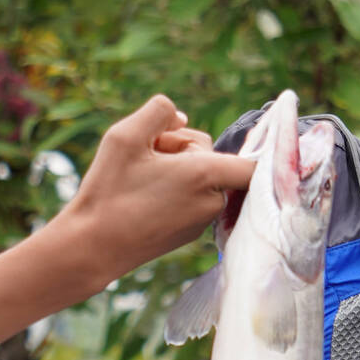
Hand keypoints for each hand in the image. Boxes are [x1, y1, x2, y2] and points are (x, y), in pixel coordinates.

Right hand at [53, 95, 254, 279]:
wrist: (91, 247)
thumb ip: (159, 111)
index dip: (260, 148)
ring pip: (200, 178)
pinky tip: (142, 195)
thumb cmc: (108, 190)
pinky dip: (173, 190)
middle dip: (180, 147)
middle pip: (212, 157)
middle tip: (147, 154)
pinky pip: (190, 198)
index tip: (267, 139)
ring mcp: (201, 221)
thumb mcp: (126, 134)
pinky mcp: (187, 233)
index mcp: (205, 176)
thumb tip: (181, 117)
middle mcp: (211, 202)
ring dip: (175, 168)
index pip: (254, 163)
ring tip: (140, 177)